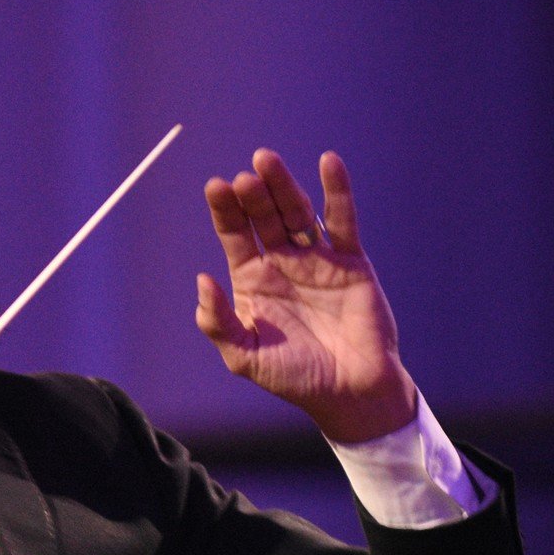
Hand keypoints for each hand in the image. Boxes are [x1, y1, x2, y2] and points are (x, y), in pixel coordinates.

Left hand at [196, 148, 416, 442]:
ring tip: (267, 161)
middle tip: (243, 177)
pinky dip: (338, 191)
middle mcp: (283, 263)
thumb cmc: (294, 378)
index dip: (225, 212)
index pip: (235, 236)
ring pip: (298, 212)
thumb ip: (218, 322)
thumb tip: (202, 279)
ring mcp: (317, 259)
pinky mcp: (352, 262)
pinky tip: (329, 163)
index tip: (216, 187)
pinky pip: (343, 221)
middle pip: (264, 217)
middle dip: (253, 195)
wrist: (350, 393)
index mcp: (253, 281)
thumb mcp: (244, 357)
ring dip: (283, 186)